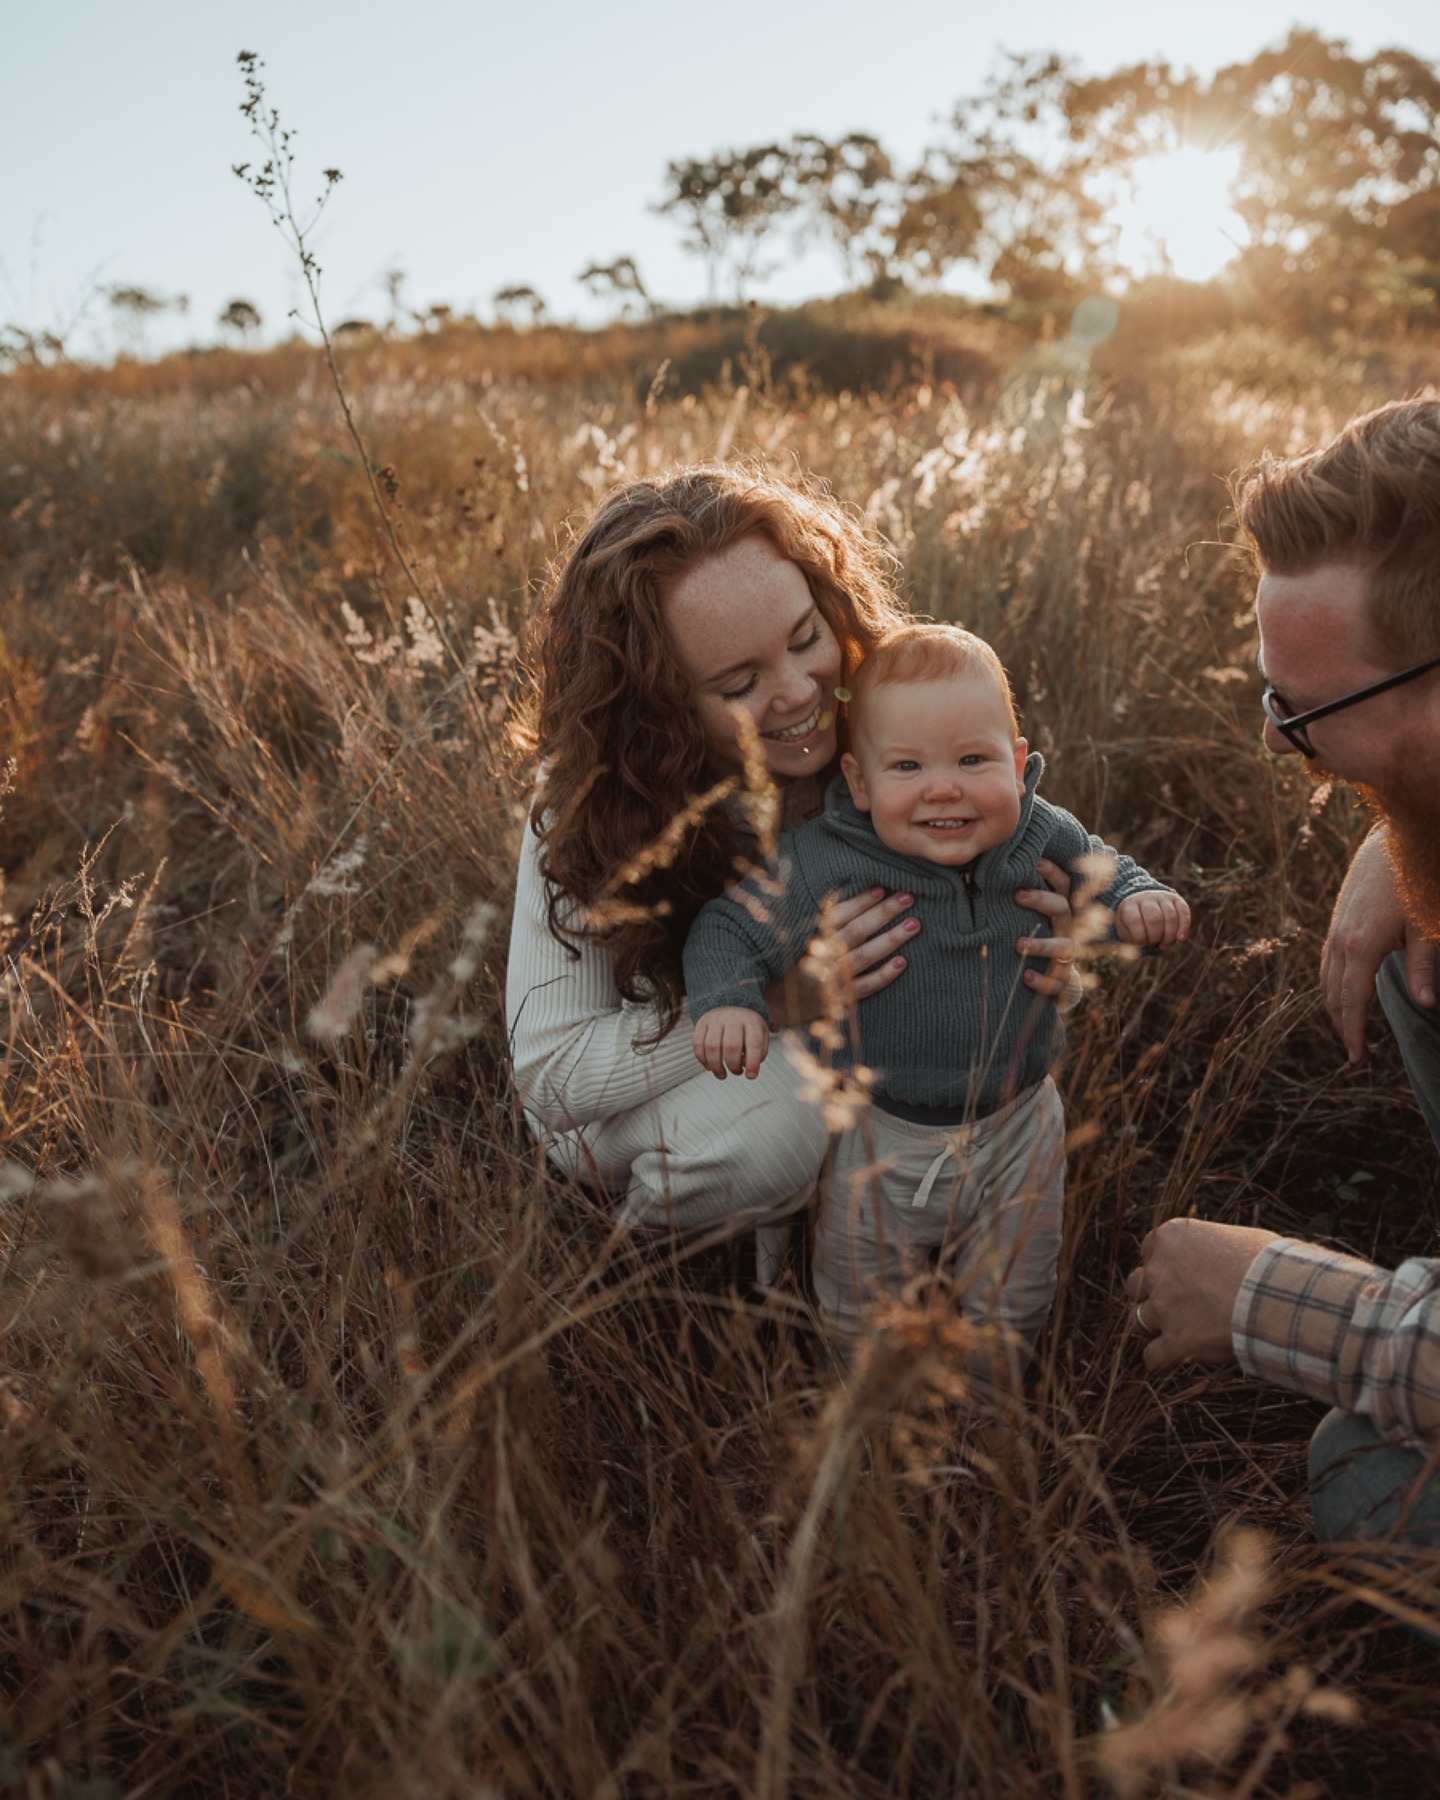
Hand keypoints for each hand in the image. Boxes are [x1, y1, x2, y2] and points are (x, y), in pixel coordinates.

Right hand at [693, 1006, 769, 1078]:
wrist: (731, 1007)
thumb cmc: (747, 1027)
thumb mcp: (761, 1036)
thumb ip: (759, 1053)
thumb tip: (746, 1066)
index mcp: (751, 1021)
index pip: (754, 1043)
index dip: (752, 1063)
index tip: (750, 1076)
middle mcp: (733, 1018)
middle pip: (731, 1046)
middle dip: (733, 1066)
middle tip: (736, 1072)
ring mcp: (715, 1019)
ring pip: (712, 1047)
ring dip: (716, 1067)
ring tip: (722, 1074)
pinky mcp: (702, 1023)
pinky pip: (697, 1044)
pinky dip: (702, 1060)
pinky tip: (710, 1066)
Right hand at [764, 886, 918, 1027]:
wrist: (775, 1002)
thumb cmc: (790, 959)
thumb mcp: (798, 934)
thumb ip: (820, 916)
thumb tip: (848, 889)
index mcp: (809, 937)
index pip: (837, 916)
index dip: (859, 901)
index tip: (880, 888)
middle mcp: (820, 957)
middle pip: (856, 932)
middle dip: (883, 913)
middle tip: (907, 897)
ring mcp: (831, 980)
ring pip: (864, 957)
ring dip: (890, 939)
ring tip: (914, 924)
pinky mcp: (840, 998)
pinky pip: (866, 987)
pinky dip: (884, 976)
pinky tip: (903, 962)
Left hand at [1015, 859, 1078, 1002]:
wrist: (1051, 985)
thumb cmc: (1032, 940)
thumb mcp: (1028, 919)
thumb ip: (1018, 899)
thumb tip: (990, 871)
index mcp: (1059, 912)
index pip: (1063, 886)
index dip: (1052, 873)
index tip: (1035, 862)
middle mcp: (1067, 930)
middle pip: (1062, 909)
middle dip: (1042, 900)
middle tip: (1017, 894)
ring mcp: (1068, 957)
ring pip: (1064, 946)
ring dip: (1042, 944)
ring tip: (1019, 944)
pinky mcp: (1063, 983)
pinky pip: (1058, 983)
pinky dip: (1043, 980)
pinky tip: (1026, 976)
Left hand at [1115, 890, 1190, 949]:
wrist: (1141, 905)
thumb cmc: (1133, 925)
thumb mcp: (1126, 931)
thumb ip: (1131, 940)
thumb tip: (1141, 947)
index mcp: (1129, 906)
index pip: (1135, 921)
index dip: (1140, 937)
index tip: (1141, 944)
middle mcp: (1146, 898)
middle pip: (1155, 919)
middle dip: (1155, 937)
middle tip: (1153, 943)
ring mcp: (1162, 897)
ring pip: (1170, 917)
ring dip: (1169, 936)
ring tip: (1164, 945)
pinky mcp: (1176, 899)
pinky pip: (1183, 912)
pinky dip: (1184, 927)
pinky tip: (1180, 938)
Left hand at [1124, 1219, 1280, 1372]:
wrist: (1278, 1294)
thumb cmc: (1270, 1263)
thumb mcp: (1237, 1238)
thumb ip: (1214, 1246)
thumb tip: (1226, 1256)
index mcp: (1170, 1238)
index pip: (1149, 1252)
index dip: (1165, 1267)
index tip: (1182, 1278)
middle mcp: (1157, 1270)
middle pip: (1136, 1286)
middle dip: (1153, 1296)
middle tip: (1176, 1307)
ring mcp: (1162, 1307)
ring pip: (1139, 1320)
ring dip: (1156, 1328)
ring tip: (1180, 1334)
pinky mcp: (1175, 1341)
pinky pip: (1152, 1357)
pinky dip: (1161, 1361)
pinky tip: (1174, 1361)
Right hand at [1322, 827, 1436, 1062]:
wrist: (1397, 833)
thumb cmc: (1419, 879)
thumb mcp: (1428, 927)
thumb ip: (1424, 967)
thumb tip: (1426, 1006)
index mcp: (1362, 946)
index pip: (1353, 1001)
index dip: (1355, 1032)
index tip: (1358, 1058)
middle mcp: (1341, 939)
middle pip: (1334, 994)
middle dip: (1343, 1025)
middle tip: (1355, 1053)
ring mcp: (1336, 926)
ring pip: (1325, 977)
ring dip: (1333, 1005)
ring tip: (1347, 1026)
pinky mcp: (1338, 916)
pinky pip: (1326, 959)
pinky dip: (1330, 982)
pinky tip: (1341, 988)